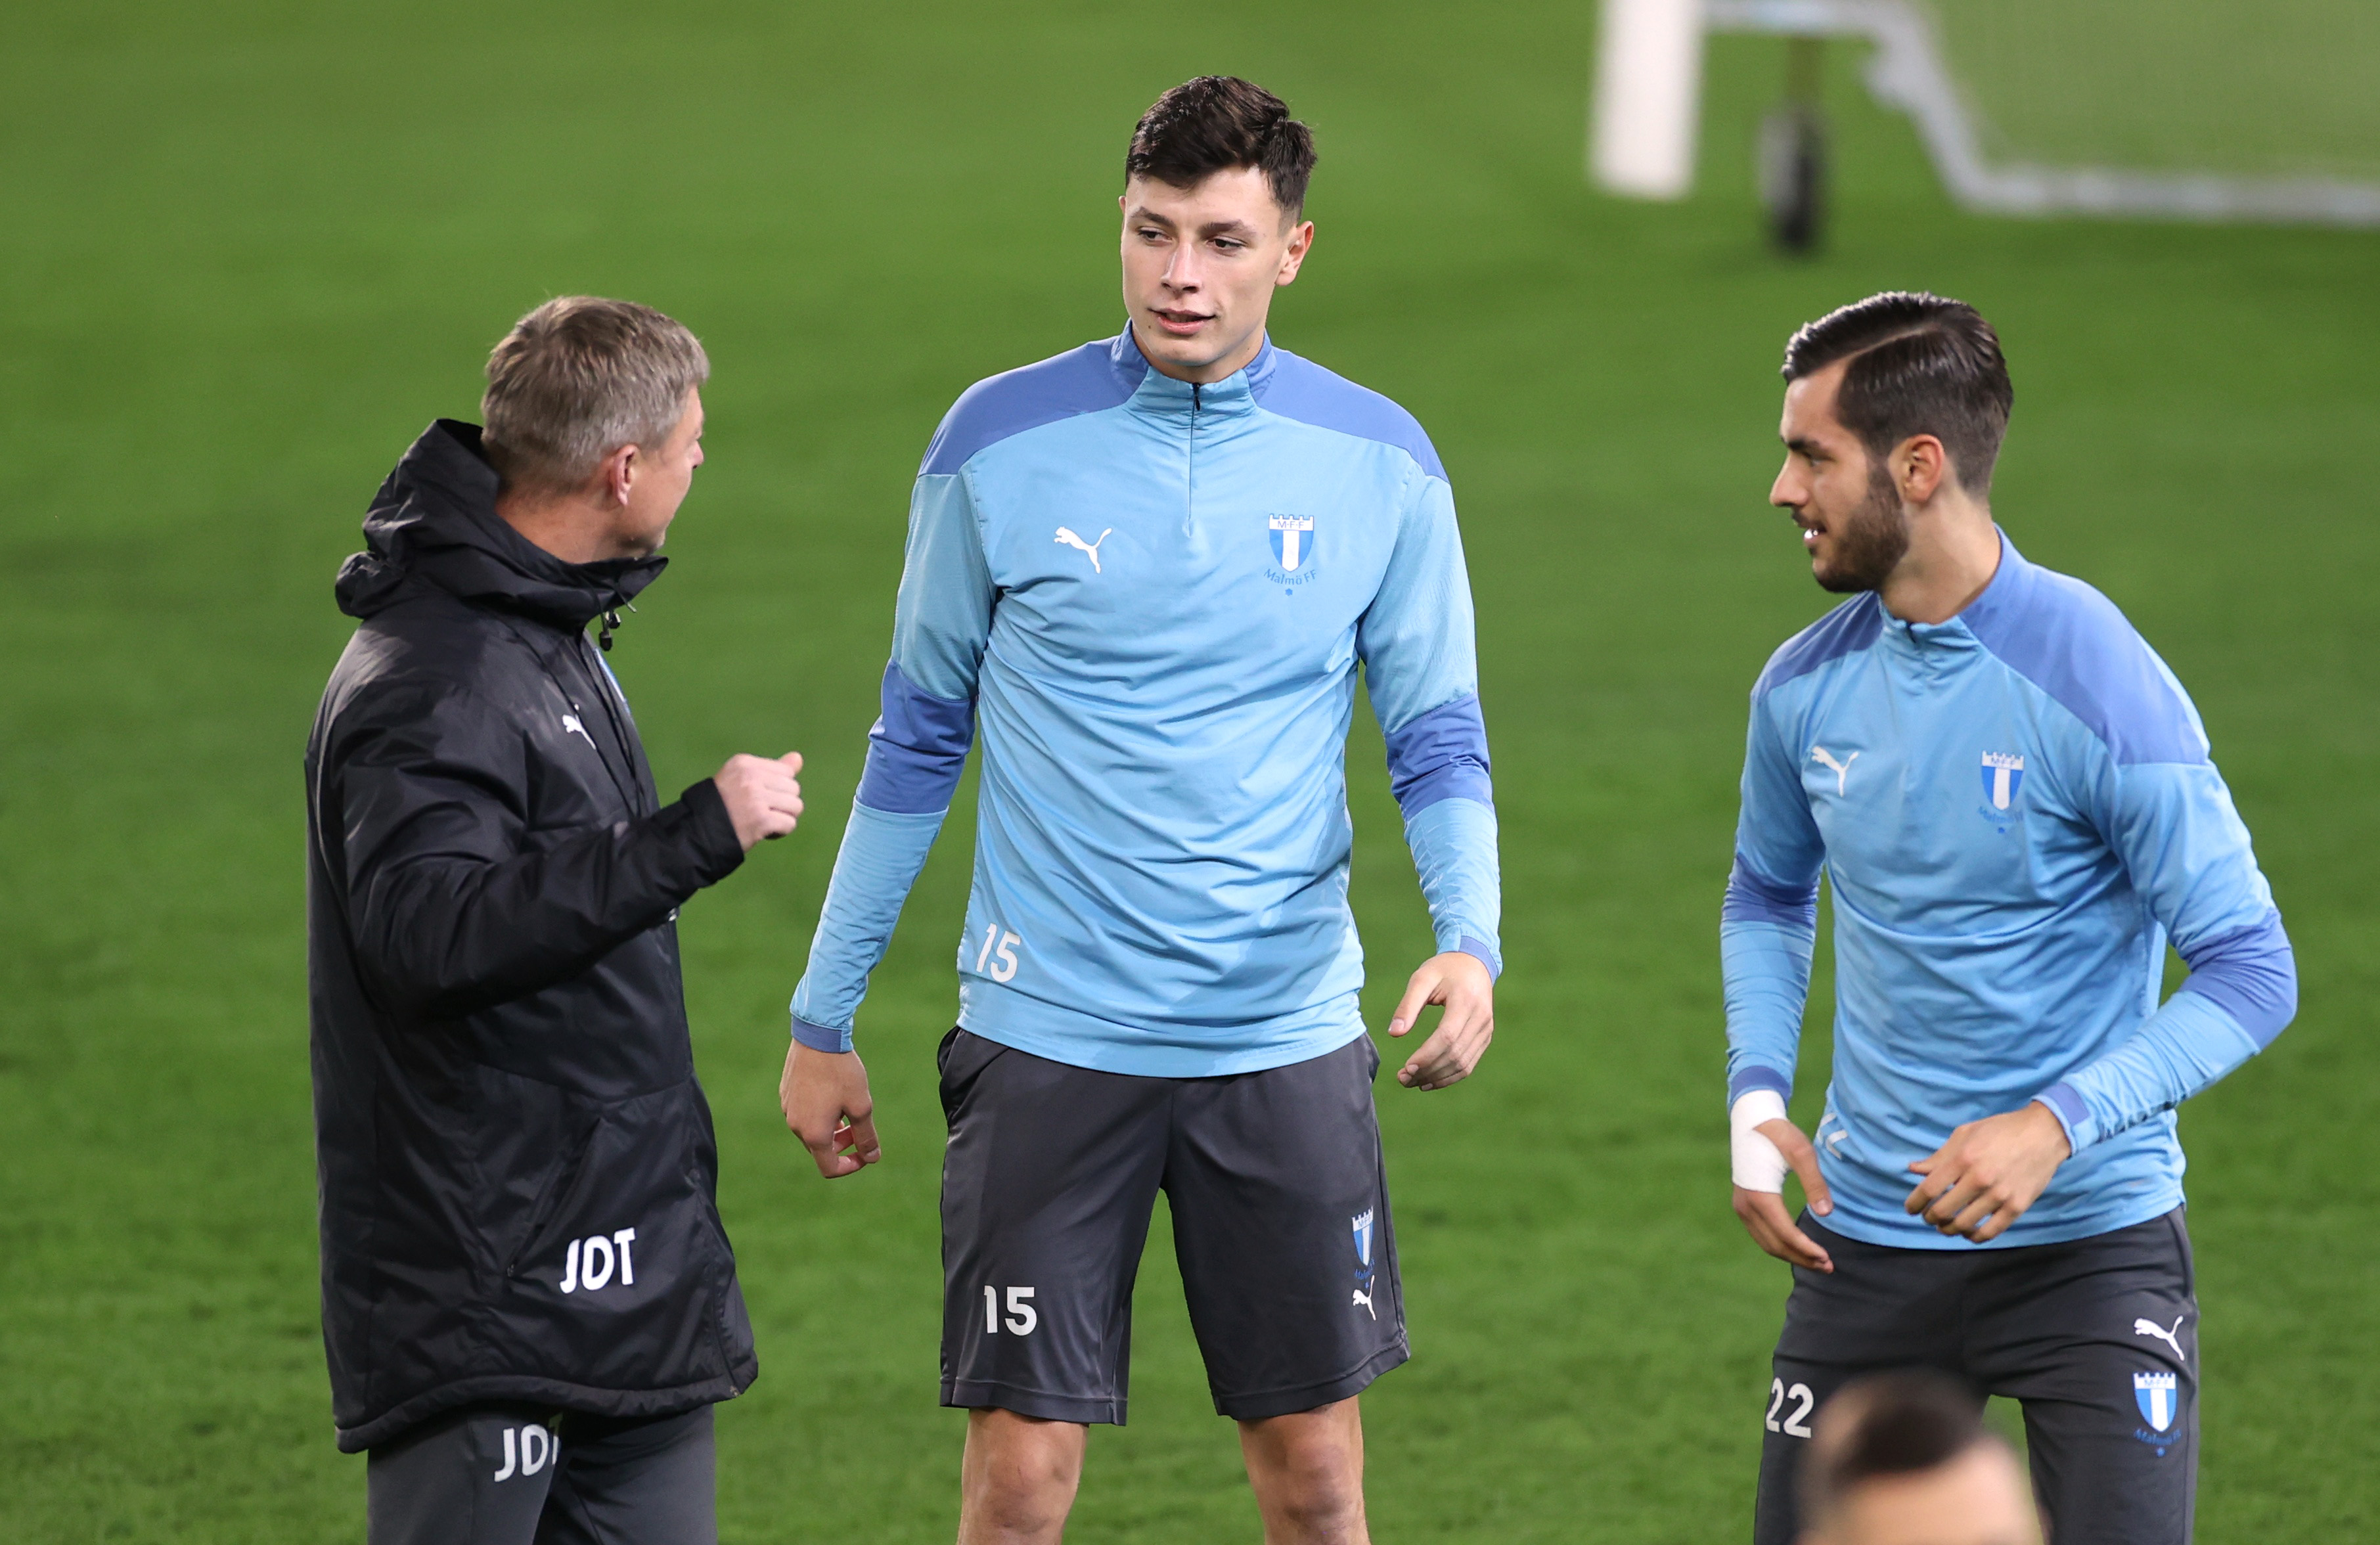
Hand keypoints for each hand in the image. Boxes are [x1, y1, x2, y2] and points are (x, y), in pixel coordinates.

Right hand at [715, 752, 803, 849]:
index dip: (777, 789)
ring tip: (763, 822)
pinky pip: (790, 824)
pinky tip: (764, 832)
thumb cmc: (724, 806)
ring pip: (796, 806)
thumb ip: (773, 769)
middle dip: (783, 804)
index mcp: (744, 763)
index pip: (786, 772)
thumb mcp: (744, 780)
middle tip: (760, 813)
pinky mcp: (760, 819)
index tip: (758, 798)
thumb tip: (797, 757)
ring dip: (783, 818)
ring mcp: (755, 798)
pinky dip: (780, 832)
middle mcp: (750, 777)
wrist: (700, 833)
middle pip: (794, 788)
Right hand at [779, 1039, 880, 1178]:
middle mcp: (796, 1126)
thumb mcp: (861, 1106)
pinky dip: (820, 1113)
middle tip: (859, 1125)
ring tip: (848, 1107)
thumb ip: (866, 1136)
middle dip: (842, 1144)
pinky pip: (804, 1113)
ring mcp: (788, 1109)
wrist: (818, 1036)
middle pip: (820, 1149)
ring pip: (811, 1130)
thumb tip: (872, 1158)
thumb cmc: (841, 1072)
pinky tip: (833, 1092)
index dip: (851, 1166)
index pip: (830, 1167)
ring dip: (832, 1128)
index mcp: (814, 1134)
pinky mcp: (786, 1093)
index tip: (866, 1152)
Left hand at [1387, 952, 1493, 1089]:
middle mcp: (1481, 1017)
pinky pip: (1470, 1063)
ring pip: (1463, 1064)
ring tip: (1413, 1083)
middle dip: (1428, 1071)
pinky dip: (1450, 1077)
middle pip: (1455, 1054)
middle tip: (1403, 1079)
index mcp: (1465, 1000)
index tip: (1406, 1067)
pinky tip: (1430, 1081)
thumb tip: (1394, 1034)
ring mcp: (1486, 1029)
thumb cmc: (1443, 969)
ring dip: (1438, 1078)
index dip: (1427, 1056)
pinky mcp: (1485, 1037)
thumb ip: (1407, 1005)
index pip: (1447, 1037)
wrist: (1474, 962)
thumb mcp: (1422, 978)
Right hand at [1732, 1117, 1834, 1271]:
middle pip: (1775, 1244)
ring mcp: (1741, 1207)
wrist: (1751, 1120)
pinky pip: (1761, 1234)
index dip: (1806, 1249)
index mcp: (1760, 1196)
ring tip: (1817, 1262)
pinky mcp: (1743, 1205)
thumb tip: (1826, 1213)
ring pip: (1767, 1243)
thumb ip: (1814, 1183)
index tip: (1827, 1258)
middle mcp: (1746, 1206)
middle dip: (1802, 1258)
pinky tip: (1798, 1247)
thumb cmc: (1779, 1134)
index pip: (1785, 1234)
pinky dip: (1780, 1245)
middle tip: (1828, 1267)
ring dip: (1792, 1255)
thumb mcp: (1802, 1153)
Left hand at [1904, 1101, 2071, 1241]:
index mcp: (1963, 1158)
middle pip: (1943, 1211)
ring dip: (1949, 1229)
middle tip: (1929, 1217)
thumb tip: (1914, 1169)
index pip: (1929, 1189)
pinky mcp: (2017, 1207)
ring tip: (1945, 1226)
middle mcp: (1979, 1179)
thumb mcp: (1965, 1133)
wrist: (2043, 1134)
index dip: (1915, 1203)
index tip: (1911, 1209)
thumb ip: (1939, 1155)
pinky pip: (1991, 1231)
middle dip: (1930, 1218)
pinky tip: (1969, 1233)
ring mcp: (2000, 1195)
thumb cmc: (2001, 1130)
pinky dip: (1975, 1237)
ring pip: (1964, 1225)